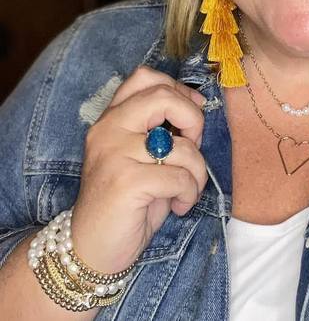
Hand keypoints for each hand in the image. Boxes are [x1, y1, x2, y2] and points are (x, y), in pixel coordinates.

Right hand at [69, 66, 208, 273]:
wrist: (92, 249)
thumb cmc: (128, 200)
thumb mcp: (141, 156)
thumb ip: (160, 129)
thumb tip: (197, 107)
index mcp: (112, 118)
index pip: (145, 77)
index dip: (179, 89)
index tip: (192, 114)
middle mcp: (108, 129)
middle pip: (164, 96)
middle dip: (194, 120)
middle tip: (193, 147)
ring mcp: (114, 154)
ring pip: (182, 146)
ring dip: (197, 172)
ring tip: (186, 190)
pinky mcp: (125, 182)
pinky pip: (179, 177)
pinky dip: (189, 193)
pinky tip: (179, 206)